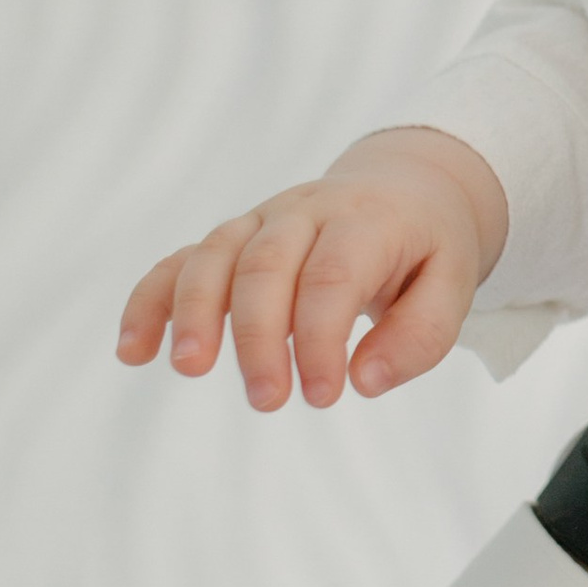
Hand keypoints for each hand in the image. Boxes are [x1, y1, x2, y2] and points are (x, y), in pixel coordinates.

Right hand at [117, 127, 508, 410]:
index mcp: (367, 220)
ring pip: (214, 255)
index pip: (331, 277)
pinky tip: (132, 351)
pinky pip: (180, 262)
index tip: (325, 396)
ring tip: (188, 368)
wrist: (408, 186)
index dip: (320, 338)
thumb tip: (364, 382)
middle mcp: (305, 212)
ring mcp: (261, 220)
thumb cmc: (428, 248)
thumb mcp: (455, 285)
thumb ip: (421, 336)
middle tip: (266, 400)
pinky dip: (150, 301)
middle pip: (266, 265)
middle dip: (257, 335)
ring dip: (193, 312)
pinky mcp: (232, 239)